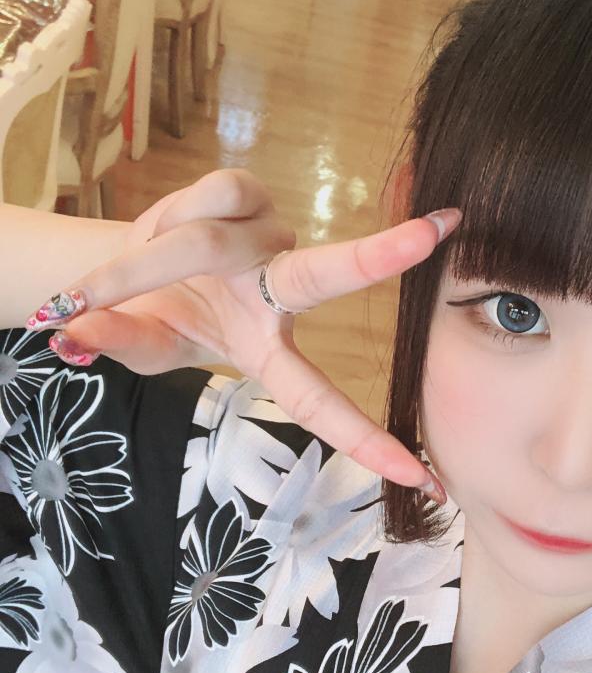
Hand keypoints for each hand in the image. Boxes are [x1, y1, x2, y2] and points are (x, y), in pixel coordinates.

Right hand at [25, 169, 460, 497]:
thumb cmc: (153, 319)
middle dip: (377, 255)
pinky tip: (151, 229)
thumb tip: (76, 333)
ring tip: (111, 277)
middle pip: (324, 275)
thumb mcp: (140, 346)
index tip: (421, 477)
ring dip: (142, 258)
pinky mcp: (251, 196)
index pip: (319, 401)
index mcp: (266, 352)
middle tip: (434, 231)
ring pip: (207, 234)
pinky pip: (206, 196)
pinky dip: (162, 215)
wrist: (135, 266)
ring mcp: (269, 239)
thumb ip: (119, 345)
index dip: (365, 439)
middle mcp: (280, 293)